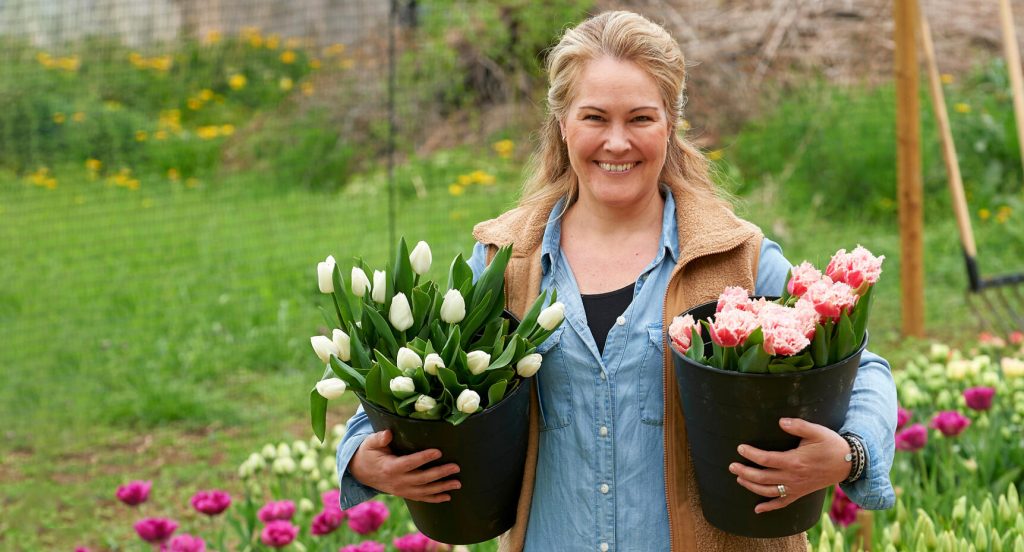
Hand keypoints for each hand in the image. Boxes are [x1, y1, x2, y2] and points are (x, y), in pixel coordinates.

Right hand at [349, 430, 460, 502]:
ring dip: (442, 487)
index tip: (438, 451)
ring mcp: (402, 490)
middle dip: (440, 473)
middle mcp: (398, 481)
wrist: (360, 473)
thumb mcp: (370, 443)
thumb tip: (388, 433)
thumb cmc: (368, 454)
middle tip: (456, 467)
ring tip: (458, 483)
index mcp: (390, 467)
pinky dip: (435, 498)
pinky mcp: (405, 493)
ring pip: (425, 491)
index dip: (424, 458)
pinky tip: (447, 496)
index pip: (410, 463)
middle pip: (422, 479)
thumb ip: (379, 438)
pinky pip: (421, 498)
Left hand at [728, 417, 850, 513]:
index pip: (766, 459)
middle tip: (731, 466)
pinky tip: (757, 509)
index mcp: (794, 461)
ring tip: (739, 478)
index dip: (751, 454)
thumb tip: (781, 421)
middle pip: (762, 478)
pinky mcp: (800, 493)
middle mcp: (793, 477)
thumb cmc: (831, 445)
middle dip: (744, 472)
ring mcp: (796, 487)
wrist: (848, 464)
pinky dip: (769, 508)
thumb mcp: (817, 431)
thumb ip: (798, 426)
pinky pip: (782, 503)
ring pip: (768, 491)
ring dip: (751, 486)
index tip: (740, 448)